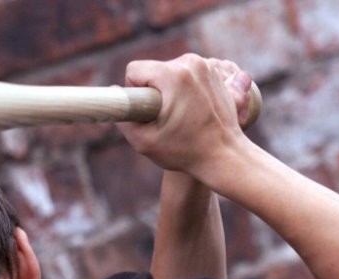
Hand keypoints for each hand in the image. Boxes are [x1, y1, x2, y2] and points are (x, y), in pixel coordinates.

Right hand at [117, 54, 253, 182]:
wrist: (225, 155)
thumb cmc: (185, 151)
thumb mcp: (144, 141)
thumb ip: (123, 117)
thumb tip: (113, 93)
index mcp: (172, 76)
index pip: (135, 70)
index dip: (134, 92)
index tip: (147, 112)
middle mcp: (191, 63)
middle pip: (154, 69)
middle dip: (154, 91)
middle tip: (166, 118)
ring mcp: (206, 65)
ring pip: (171, 70)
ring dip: (170, 89)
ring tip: (181, 115)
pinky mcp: (215, 71)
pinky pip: (189, 73)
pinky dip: (186, 88)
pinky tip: (193, 109)